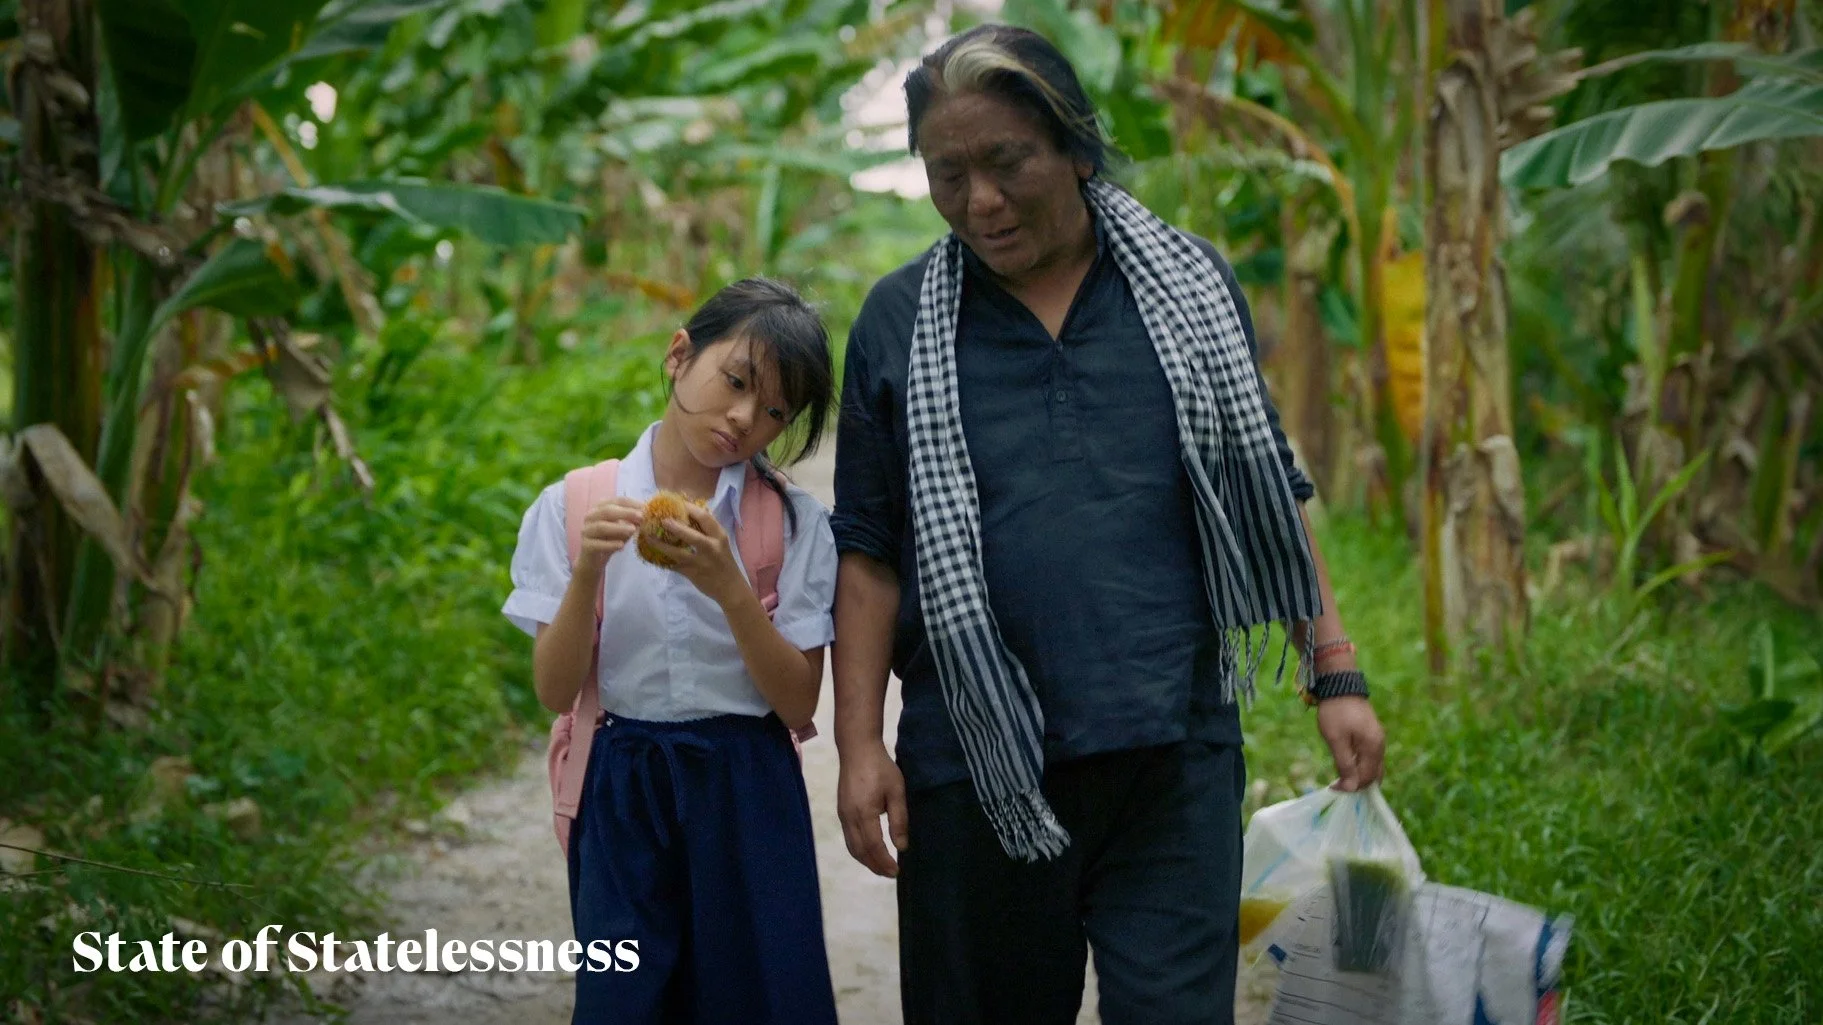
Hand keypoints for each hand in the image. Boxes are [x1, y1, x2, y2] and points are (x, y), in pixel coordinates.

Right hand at [575, 497, 644, 577]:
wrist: (594, 560)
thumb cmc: (610, 540)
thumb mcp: (624, 529)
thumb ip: (633, 521)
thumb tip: (648, 515)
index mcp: (600, 508)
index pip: (616, 501)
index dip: (631, 504)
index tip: (646, 508)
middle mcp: (591, 516)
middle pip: (607, 511)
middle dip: (625, 513)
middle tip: (641, 517)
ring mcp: (586, 531)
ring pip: (600, 526)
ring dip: (618, 527)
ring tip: (633, 530)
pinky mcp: (585, 545)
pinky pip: (596, 544)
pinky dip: (609, 544)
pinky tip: (621, 546)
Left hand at [643, 504, 747, 605]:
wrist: (730, 587)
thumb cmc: (724, 561)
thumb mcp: (720, 542)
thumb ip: (706, 530)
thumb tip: (687, 511)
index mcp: (719, 536)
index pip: (704, 517)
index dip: (689, 508)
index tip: (675, 502)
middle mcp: (711, 548)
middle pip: (692, 535)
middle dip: (674, 526)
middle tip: (661, 519)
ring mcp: (701, 562)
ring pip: (678, 552)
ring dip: (661, 544)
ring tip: (648, 537)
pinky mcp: (691, 574)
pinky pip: (673, 566)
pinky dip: (661, 560)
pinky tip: (649, 555)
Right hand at [837, 739, 908, 877]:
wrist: (857, 749)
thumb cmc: (881, 767)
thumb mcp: (896, 791)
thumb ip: (899, 820)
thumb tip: (901, 847)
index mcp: (864, 813)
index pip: (873, 846)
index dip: (884, 862)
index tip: (896, 871)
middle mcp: (849, 817)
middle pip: (859, 851)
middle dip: (874, 866)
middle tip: (890, 873)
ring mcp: (842, 814)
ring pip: (851, 846)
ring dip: (865, 860)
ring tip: (881, 867)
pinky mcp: (841, 810)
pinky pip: (848, 837)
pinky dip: (858, 849)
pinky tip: (869, 850)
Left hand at [1316, 695, 1385, 791]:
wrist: (1340, 685)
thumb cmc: (1335, 712)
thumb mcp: (1336, 740)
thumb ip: (1345, 764)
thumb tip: (1351, 788)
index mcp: (1373, 748)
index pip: (1367, 778)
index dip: (1351, 786)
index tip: (1332, 787)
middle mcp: (1379, 745)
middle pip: (1373, 774)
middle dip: (1356, 782)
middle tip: (1336, 783)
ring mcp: (1377, 739)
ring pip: (1372, 766)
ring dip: (1357, 774)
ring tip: (1339, 774)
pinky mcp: (1371, 734)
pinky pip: (1369, 756)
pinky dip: (1359, 764)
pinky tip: (1345, 762)